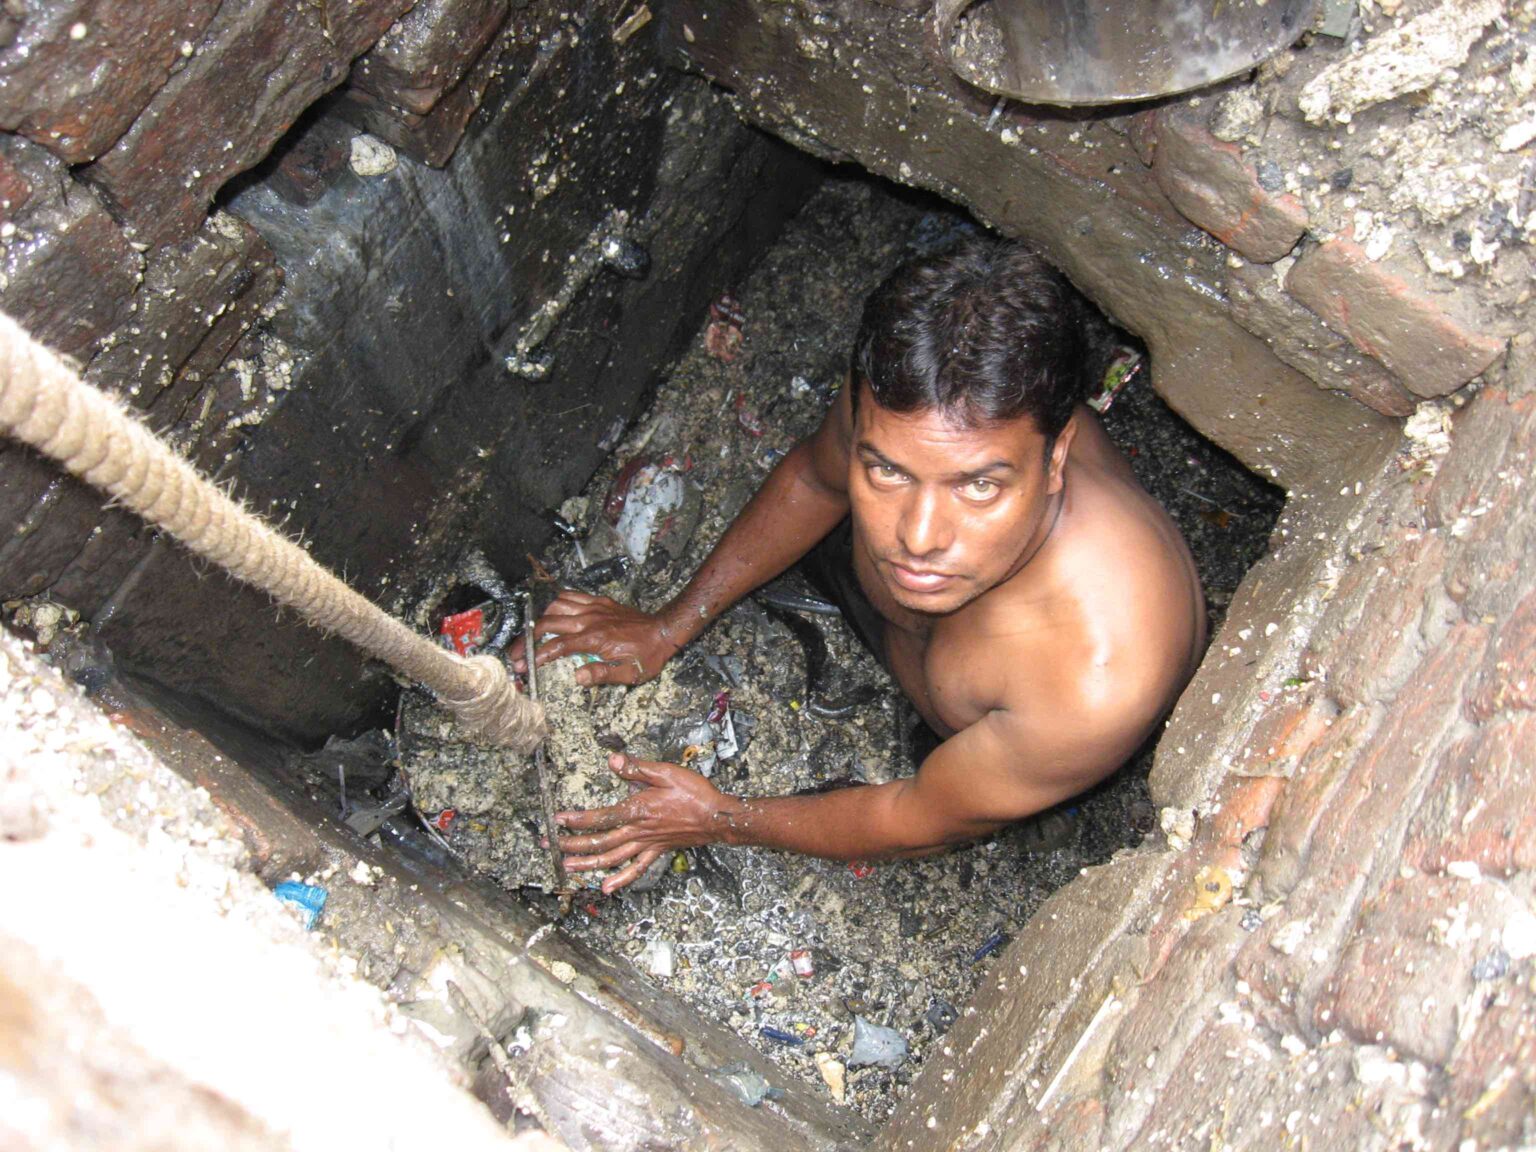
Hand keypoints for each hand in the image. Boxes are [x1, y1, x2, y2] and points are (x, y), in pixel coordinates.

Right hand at [508, 591, 681, 685]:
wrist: (664, 630)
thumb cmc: (648, 655)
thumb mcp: (629, 673)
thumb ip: (602, 674)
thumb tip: (577, 677)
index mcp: (595, 639)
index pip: (557, 646)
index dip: (536, 656)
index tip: (523, 666)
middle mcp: (591, 620)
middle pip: (549, 623)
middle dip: (528, 639)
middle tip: (517, 652)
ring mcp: (594, 608)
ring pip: (557, 605)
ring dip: (541, 619)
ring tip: (532, 635)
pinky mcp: (600, 601)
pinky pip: (572, 595)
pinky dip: (558, 602)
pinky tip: (553, 612)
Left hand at [554, 753, 740, 893]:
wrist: (716, 817)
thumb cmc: (693, 793)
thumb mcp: (665, 772)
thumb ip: (637, 768)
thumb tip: (612, 760)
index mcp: (638, 810)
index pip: (600, 817)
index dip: (576, 820)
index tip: (557, 820)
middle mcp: (638, 831)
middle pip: (599, 842)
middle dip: (572, 844)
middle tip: (550, 846)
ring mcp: (646, 845)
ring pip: (612, 858)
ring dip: (587, 864)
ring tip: (567, 867)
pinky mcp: (656, 852)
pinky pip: (635, 869)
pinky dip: (620, 880)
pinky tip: (606, 888)